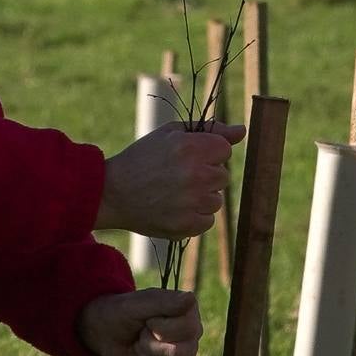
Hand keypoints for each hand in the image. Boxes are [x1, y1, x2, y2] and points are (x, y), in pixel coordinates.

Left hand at [78, 287, 201, 355]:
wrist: (106, 333)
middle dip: (150, 347)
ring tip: (141, 349)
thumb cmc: (122, 313)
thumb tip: (191, 298)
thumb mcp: (138, 304)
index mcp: (188, 311)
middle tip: (141, 336)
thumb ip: (164, 302)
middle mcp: (193, 334)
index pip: (187, 328)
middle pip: (180, 353)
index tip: (147, 321)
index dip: (160, 329)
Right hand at [95, 121, 242, 240]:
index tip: (188, 156)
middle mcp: (195, 175)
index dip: (207, 152)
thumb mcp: (170, 134)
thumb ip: (210, 130)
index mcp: (190, 148)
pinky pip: (207, 220)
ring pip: (216, 200)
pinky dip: (194, 216)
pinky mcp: (186, 225)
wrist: (112, 193)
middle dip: (205, 175)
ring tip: (174, 193)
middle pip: (222, 176)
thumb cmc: (143, 158)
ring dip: (201, 197)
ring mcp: (191, 202)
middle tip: (178, 176)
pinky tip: (174, 207)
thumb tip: (242, 131)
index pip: (224, 149)